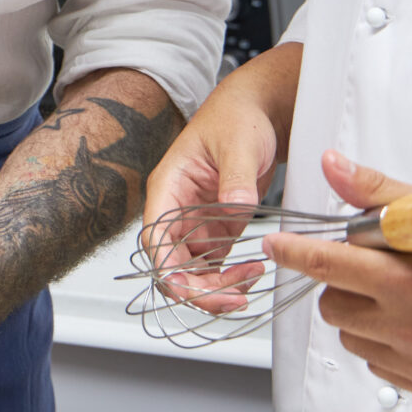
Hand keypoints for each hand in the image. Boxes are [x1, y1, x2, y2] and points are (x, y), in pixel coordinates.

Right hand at [141, 63, 283, 313]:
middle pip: (172, 265)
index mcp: (168, 188)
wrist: (256, 112)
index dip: (168, 270)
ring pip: (193, 272)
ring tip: (251, 280)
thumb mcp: (238, 143)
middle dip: (199, 289)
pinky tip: (254, 271)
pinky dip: (232, 276)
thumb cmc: (236, 118)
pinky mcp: (216, 230)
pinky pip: (215, 266)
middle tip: (235, 298)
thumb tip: (234, 206)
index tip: (191, 290)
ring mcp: (195, 223)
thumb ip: (235, 177)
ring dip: (218, 286)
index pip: (155, 239)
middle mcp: (176, 210)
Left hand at [265, 152, 411, 400]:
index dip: (294, 252)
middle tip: (374, 271)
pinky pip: (380, 365)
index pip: (327, 263)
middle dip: (341, 285)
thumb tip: (331, 165)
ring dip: (363, 317)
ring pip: (351, 337)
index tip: (276, 245)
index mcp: (406, 276)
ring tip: (402, 298)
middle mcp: (410, 324)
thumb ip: (377, 193)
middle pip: (331, 305)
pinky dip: (388, 346)